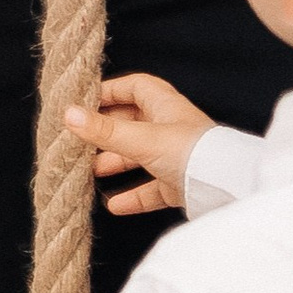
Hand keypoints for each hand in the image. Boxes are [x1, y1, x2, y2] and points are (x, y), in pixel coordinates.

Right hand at [74, 69, 212, 215]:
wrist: (223, 186)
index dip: (110, 91)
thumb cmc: (190, 151)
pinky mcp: (179, 184)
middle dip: (107, 133)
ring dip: (116, 163)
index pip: (135, 88)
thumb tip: (68, 114)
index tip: (84, 102)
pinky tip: (115, 204)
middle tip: (81, 141)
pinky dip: (133, 196)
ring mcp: (175, 157)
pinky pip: (152, 189)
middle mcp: (170, 128)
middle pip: (132, 123)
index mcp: (165, 106)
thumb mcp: (141, 138)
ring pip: (139, 156)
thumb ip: (104, 130)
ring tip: (90, 172)